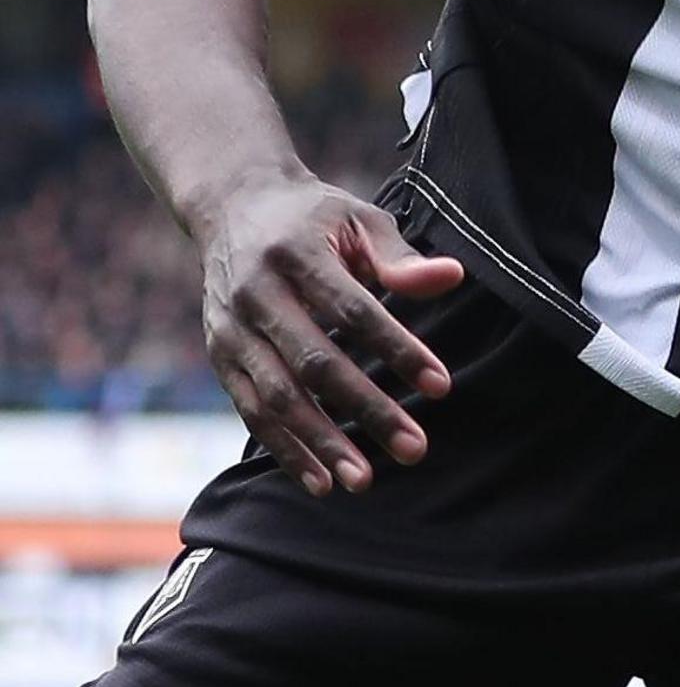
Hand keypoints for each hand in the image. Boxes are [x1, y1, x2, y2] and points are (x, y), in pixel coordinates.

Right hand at [199, 175, 462, 493]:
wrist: (232, 206)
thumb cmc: (313, 218)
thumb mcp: (358, 219)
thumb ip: (400, 256)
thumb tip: (452, 277)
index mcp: (296, 255)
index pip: (354, 311)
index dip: (397, 349)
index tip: (440, 386)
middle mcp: (256, 294)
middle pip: (315, 363)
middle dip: (366, 409)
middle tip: (414, 448)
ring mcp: (230, 329)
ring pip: (276, 397)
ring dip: (320, 443)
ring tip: (365, 480)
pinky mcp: (219, 355)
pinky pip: (250, 410)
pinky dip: (283, 447)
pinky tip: (319, 480)